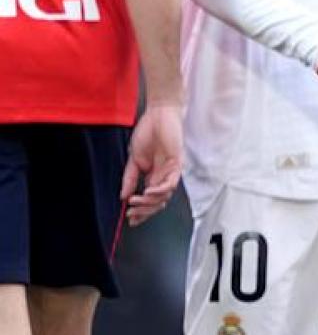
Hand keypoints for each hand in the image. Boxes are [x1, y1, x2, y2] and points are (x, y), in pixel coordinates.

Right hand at [120, 102, 182, 226]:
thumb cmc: (147, 133)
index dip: (141, 211)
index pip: (150, 200)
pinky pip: (171, 183)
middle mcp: (163, 176)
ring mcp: (171, 170)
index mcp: (153, 176)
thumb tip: (123, 196)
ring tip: (136, 201)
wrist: (157, 115)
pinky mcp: (176, 163)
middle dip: (144, 211)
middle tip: (132, 213)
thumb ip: (130, 178)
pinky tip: (148, 191)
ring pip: (164, 196)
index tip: (130, 219)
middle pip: (158, 202)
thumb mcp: (134, 159)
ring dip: (149, 202)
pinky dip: (159, 190)